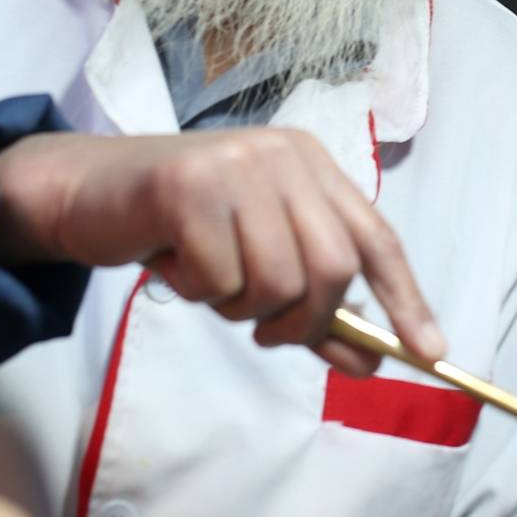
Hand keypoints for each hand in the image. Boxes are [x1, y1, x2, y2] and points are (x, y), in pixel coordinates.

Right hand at [0, 128, 442, 377]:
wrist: (88, 193)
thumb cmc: (178, 229)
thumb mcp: (255, 264)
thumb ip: (313, 311)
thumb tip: (371, 362)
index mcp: (311, 164)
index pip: (376, 237)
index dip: (405, 299)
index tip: (429, 354)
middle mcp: (283, 155)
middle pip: (333, 269)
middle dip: (302, 321)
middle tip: (261, 327)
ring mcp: (237, 164)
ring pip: (277, 281)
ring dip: (240, 306)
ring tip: (207, 279)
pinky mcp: (188, 184)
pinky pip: (220, 278)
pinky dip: (196, 290)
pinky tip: (172, 261)